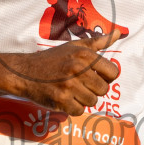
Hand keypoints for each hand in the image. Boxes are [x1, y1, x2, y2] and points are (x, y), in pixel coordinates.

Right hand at [6, 29, 122, 114]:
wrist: (24, 72)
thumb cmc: (52, 59)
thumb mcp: (74, 46)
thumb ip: (98, 42)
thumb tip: (119, 33)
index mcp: (84, 54)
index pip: (113, 72)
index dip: (106, 77)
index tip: (95, 76)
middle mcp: (77, 68)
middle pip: (103, 90)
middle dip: (94, 90)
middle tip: (80, 85)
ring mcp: (68, 85)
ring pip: (92, 102)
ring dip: (83, 99)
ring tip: (71, 91)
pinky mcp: (60, 100)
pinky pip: (79, 111)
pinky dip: (73, 108)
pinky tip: (64, 98)